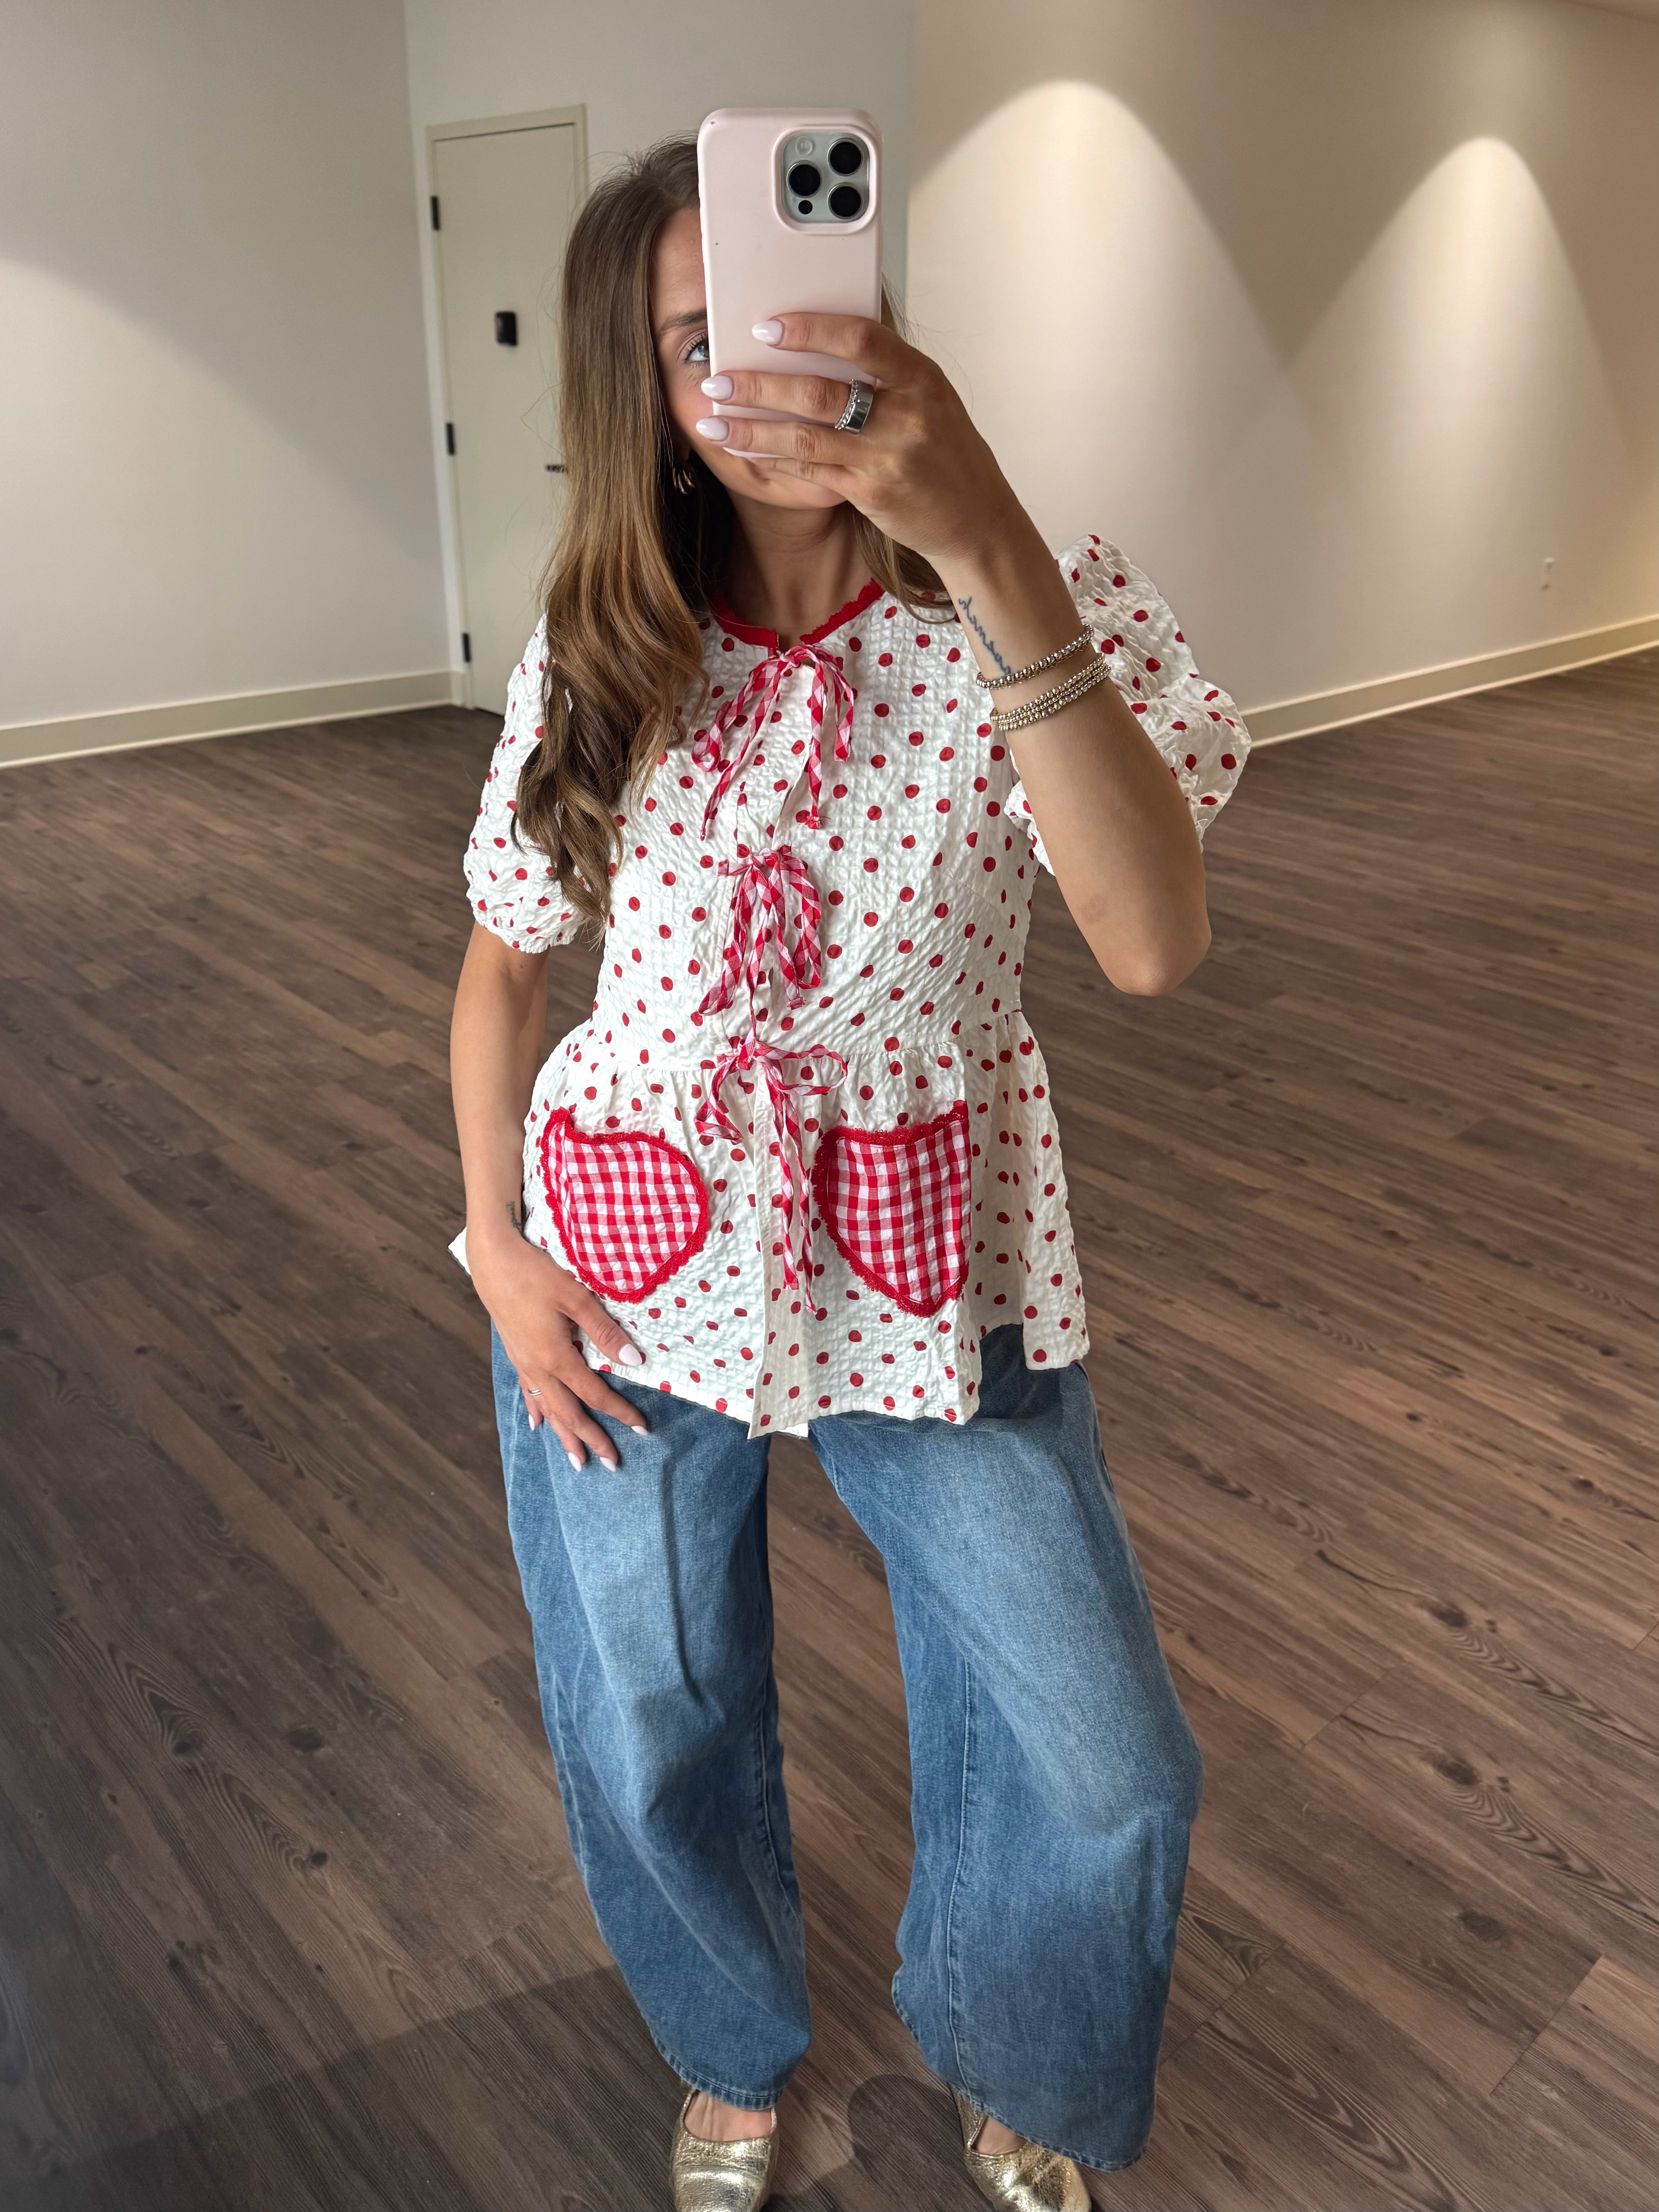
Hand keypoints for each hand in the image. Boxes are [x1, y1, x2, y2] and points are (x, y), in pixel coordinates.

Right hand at [469, 1232, 650, 1468]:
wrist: (492, 1260)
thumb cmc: (535, 1274)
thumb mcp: (576, 1297)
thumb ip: (605, 1331)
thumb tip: (635, 1360)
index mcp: (556, 1356)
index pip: (594, 1394)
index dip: (619, 1412)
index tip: (641, 1428)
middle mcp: (538, 1367)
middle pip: (568, 1413)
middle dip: (590, 1439)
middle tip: (612, 1464)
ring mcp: (523, 1362)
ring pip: (547, 1408)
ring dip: (564, 1435)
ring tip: (577, 1461)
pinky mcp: (514, 1353)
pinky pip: (528, 1392)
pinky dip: (536, 1411)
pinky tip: (539, 1425)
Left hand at [694, 313, 1026, 570]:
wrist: (976, 519)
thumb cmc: (946, 453)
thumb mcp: (929, 400)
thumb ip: (884, 373)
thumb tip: (815, 346)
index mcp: (921, 377)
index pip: (860, 338)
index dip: (809, 329)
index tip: (764, 326)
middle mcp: (907, 414)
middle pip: (820, 392)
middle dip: (760, 385)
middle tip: (716, 380)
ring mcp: (889, 457)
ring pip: (807, 437)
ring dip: (753, 429)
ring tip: (711, 422)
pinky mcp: (873, 493)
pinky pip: (812, 472)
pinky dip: (775, 460)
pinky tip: (746, 453)